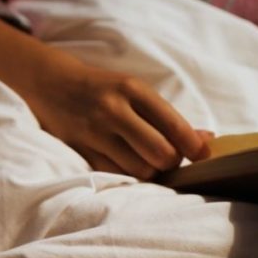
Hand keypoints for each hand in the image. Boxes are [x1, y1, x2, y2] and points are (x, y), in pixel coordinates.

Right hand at [0, 17, 210, 178]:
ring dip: (151, 171)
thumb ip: (168, 117)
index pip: (172, 123)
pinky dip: (129, 175)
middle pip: (160, 153)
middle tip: (170, 158)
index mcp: (132, 89)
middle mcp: (113, 109)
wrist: (51, 83)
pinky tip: (130, 164)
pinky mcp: (81, 149)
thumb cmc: (104, 89)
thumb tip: (206, 140)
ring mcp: (95, 131)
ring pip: (140, 169)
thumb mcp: (135, 92)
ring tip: (149, 161)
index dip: (193, 145)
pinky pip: (116, 174)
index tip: (203, 155)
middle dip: (171, 161)